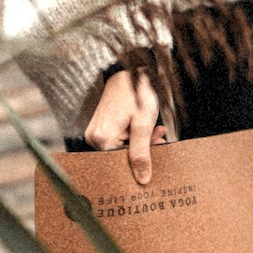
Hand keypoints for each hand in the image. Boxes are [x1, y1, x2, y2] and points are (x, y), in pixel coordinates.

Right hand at [85, 67, 168, 183]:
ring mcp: (96, 133)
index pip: (119, 164)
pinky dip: (134, 138)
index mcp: (101, 138)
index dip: (139, 162)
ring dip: (141, 144)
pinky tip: (148, 130)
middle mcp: (94, 137)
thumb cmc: (137, 94)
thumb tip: (142, 179)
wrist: (131, 73)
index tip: (156, 155)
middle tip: (159, 140)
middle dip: (142, 152)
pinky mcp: (101, 128)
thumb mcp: (143, 125)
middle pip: (120, 157)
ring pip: (121, 149)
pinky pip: (118, 141)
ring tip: (156, 131)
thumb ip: (142, 153)